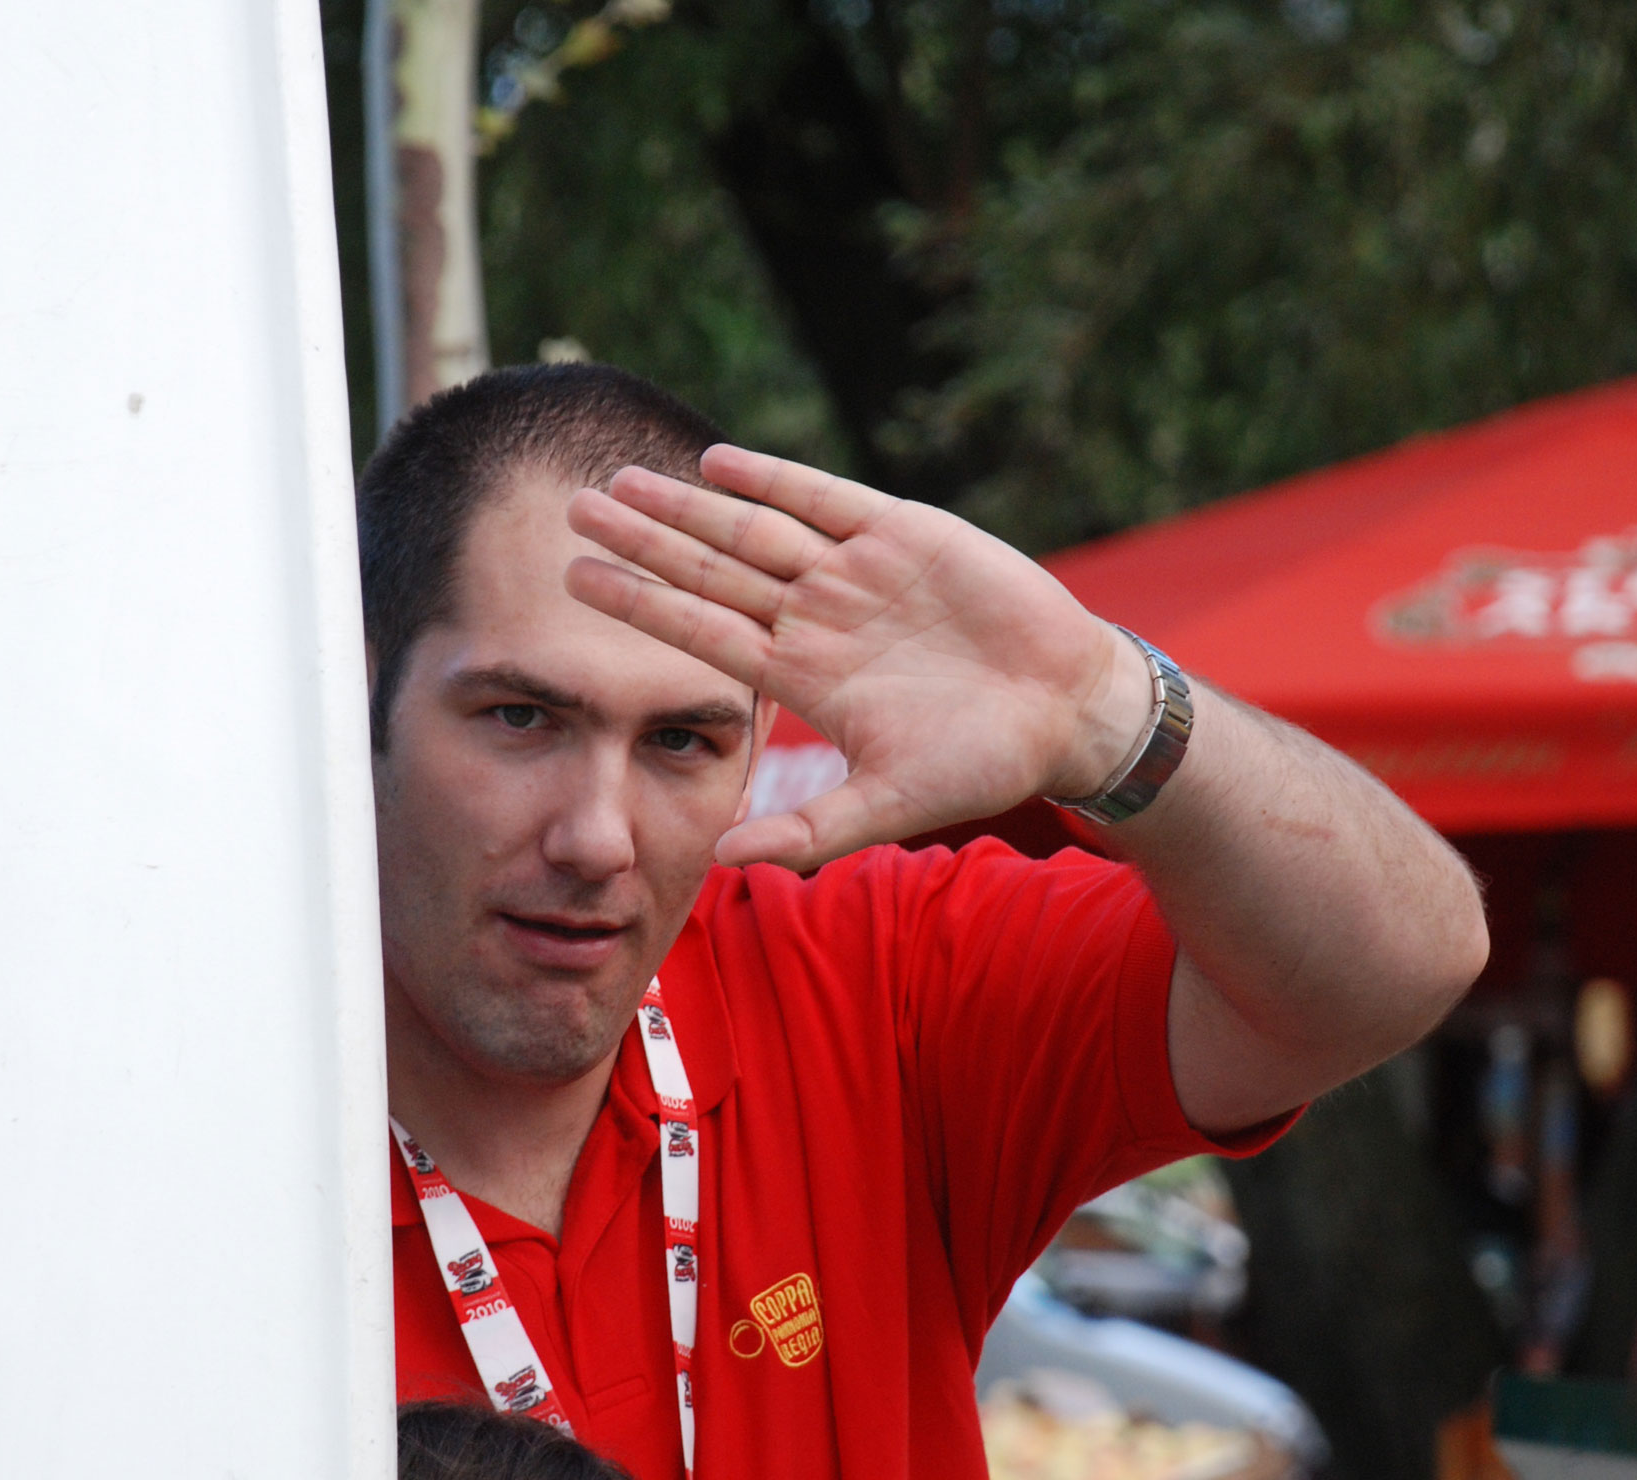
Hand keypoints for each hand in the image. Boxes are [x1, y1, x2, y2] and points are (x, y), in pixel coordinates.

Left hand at [564, 447, 1152, 868]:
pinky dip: (772, 481)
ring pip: (752, 530)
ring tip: (623, 477)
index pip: (702, 633)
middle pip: (710, 571)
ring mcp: (855, 572)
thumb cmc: (979, 764)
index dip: (641, 604)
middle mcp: (817, 617)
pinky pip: (823, 499)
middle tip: (573, 506)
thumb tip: (724, 857)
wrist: (1064, 711)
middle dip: (644, 540)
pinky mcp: (903, 533)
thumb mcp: (885, 806)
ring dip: (689, 505)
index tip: (575, 579)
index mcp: (805, 676)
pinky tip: (716, 464)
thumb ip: (807, 832)